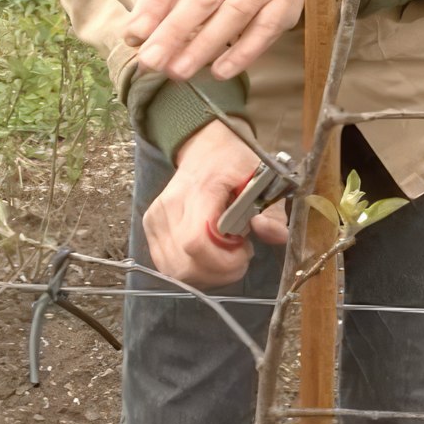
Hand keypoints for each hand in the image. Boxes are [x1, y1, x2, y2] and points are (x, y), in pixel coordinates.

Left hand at [125, 0, 304, 80]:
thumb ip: (170, 3)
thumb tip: (136, 38)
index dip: (153, 1)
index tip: (134, 34)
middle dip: (173, 32)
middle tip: (151, 62)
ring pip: (230, 16)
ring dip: (202, 47)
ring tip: (178, 72)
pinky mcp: (282, 7)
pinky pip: (260, 33)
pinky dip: (240, 55)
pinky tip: (220, 73)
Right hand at [142, 121, 287, 286]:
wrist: (204, 149)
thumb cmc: (234, 165)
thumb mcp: (262, 182)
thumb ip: (272, 212)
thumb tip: (273, 235)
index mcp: (199, 190)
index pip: (197, 242)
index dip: (224, 260)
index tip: (246, 249)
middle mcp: (169, 206)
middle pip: (185, 264)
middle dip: (220, 271)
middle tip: (240, 255)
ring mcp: (155, 218)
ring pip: (174, 270)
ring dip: (206, 274)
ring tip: (225, 255)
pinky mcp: (150, 228)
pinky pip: (167, 266)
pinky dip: (191, 270)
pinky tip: (208, 256)